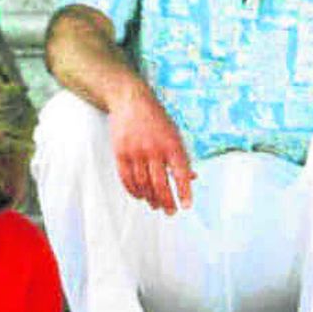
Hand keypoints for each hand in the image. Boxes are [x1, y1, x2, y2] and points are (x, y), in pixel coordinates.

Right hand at [109, 82, 194, 213]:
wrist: (131, 100)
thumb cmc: (157, 119)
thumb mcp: (176, 134)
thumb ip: (182, 157)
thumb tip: (192, 178)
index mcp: (171, 144)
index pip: (180, 173)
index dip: (184, 192)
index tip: (186, 206)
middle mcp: (154, 149)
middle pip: (160, 183)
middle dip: (167, 201)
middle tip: (171, 211)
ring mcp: (135, 152)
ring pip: (143, 184)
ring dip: (150, 198)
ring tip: (156, 205)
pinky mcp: (120, 153)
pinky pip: (126, 178)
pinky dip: (134, 190)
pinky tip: (140, 196)